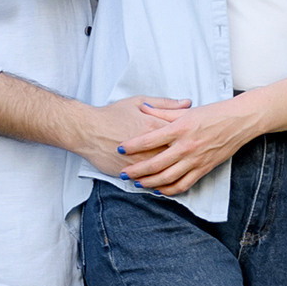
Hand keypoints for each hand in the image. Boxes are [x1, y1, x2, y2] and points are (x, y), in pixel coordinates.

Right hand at [76, 95, 190, 172]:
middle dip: (186, 157)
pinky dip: (157, 182)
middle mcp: (150, 145)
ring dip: (174, 172)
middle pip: (175, 154)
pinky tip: (164, 183)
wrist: (88, 130)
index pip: (180, 133)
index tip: (198, 137)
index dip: (191, 136)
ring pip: (163, 170)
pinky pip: (148, 179)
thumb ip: (165, 104)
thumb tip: (187, 103)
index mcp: (154, 125)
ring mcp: (140, 159)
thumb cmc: (113, 114)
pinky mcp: (130, 170)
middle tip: (196, 156)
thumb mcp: (139, 102)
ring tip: (182, 171)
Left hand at [119, 97, 249, 195]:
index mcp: (180, 128)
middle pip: (155, 163)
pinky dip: (169, 190)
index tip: (119, 149)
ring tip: (137, 183)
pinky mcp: (204, 169)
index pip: (149, 140)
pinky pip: (183, 184)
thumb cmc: (213, 113)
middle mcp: (186, 146)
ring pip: (167, 177)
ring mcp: (195, 159)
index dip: (132, 146)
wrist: (239, 121)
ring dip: (150, 182)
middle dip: (136, 170)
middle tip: (123, 173)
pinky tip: (159, 190)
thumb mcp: (186, 111)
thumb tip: (144, 109)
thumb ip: (163, 112)